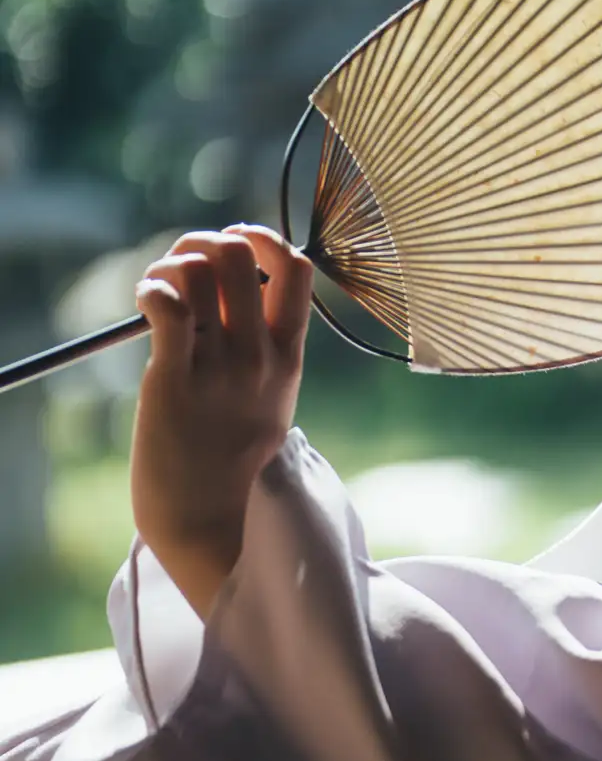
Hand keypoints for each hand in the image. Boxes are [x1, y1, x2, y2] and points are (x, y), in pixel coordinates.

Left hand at [130, 225, 312, 618]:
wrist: (210, 522)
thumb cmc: (232, 465)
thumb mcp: (269, 403)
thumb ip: (262, 351)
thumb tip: (238, 298)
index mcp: (287, 359)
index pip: (296, 269)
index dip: (262, 239)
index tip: (235, 250)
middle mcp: (258, 358)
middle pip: (241, 255)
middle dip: (204, 244)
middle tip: (185, 271)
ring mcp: (219, 368)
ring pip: (200, 269)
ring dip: (172, 263)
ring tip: (161, 290)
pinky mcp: (174, 380)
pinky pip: (167, 304)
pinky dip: (152, 288)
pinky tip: (146, 306)